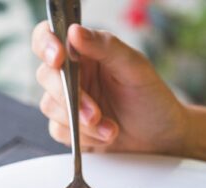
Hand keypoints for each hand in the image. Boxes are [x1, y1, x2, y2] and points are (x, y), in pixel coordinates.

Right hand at [32, 22, 187, 153]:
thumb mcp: (134, 67)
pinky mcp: (68, 126)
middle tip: (95, 113)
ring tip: (110, 128)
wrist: (159, 137)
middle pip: (46, 76)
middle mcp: (73, 73)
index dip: (47, 44)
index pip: (50, 36)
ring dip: (80, 122)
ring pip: (50, 106)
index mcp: (86, 50)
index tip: (58, 59)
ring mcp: (68, 100)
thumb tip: (75, 32)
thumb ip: (105, 46)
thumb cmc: (151, 99)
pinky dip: (82, 136)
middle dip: (71, 98)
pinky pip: (58, 130)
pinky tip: (104, 135)